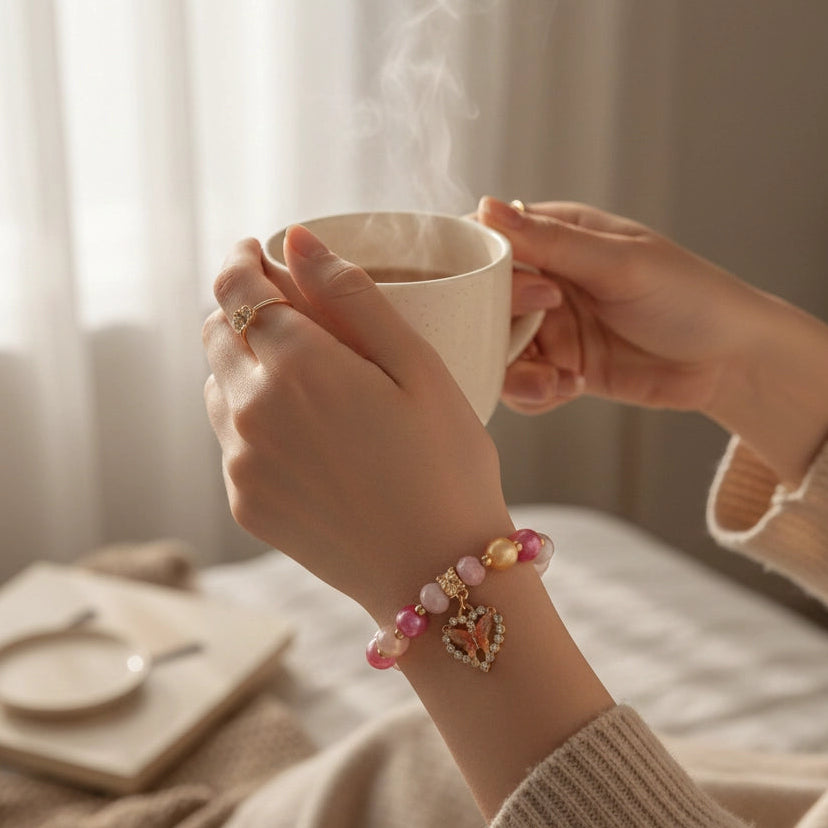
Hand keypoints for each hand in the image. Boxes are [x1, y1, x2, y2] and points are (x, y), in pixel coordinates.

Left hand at [202, 227, 513, 618]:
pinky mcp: (245, 502)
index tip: (257, 251)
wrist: (437, 574)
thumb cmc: (445, 464)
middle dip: (245, 310)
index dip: (241, 260)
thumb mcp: (417, 366)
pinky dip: (252, 418)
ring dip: (246, 365)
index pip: (236, 288)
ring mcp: (241, 462)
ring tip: (303, 377)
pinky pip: (229, 439)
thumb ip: (351, 295)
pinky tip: (305, 434)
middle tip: (290, 312)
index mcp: (298, 365)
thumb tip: (297, 238)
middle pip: (218, 333)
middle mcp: (252, 410)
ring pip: (218, 386)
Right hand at [479, 196, 827, 485]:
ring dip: (516, 372)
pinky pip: (521, 386)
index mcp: (555, 237)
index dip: (477, 270)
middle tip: (540, 333)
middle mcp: (543, 282)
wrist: (728, 362)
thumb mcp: (620, 263)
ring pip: (495, 351)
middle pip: (481, 304)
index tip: (499, 292)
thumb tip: (486, 207)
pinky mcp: (557, 368)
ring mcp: (549, 328)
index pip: (487, 244)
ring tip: (555, 380)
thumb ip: (551, 242)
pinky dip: (536, 393)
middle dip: (498, 328)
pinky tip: (572, 387)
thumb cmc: (688, 295)